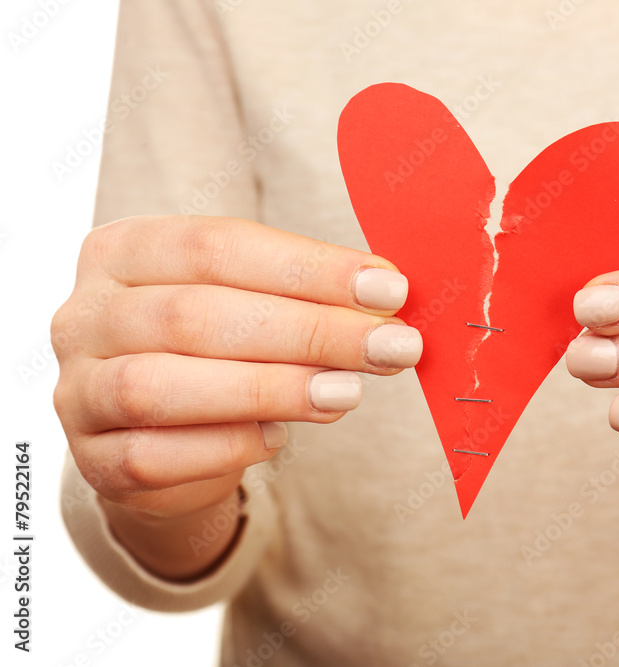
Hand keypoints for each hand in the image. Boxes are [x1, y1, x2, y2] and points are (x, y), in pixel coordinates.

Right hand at [53, 215, 420, 575]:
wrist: (167, 436)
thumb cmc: (221, 350)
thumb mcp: (254, 305)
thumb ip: (305, 296)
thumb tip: (387, 298)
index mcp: (125, 250)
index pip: (219, 245)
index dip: (310, 268)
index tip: (389, 290)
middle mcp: (86, 314)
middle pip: (196, 315)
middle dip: (308, 330)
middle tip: (390, 347)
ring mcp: (78, 390)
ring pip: (161, 385)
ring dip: (270, 388)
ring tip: (347, 393)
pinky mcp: (93, 459)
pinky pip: (154, 456)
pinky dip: (225, 446)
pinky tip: (277, 439)